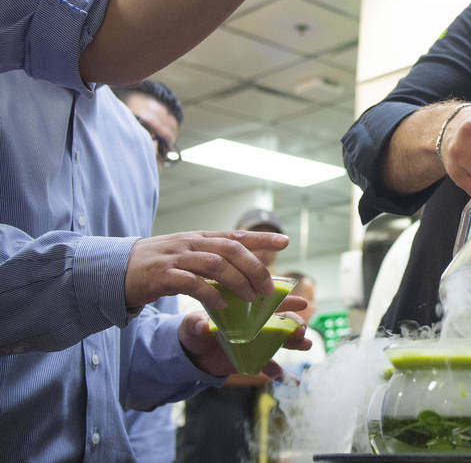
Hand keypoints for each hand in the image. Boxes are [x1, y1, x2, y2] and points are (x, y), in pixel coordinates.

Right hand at [124, 230, 289, 309]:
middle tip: (268, 287)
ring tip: (251, 298)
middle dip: (254, 267)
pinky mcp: (161, 276)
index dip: (262, 238)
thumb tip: (241, 270)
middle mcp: (190, 244)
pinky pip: (191, 283)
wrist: (113, 271)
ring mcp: (176, 259)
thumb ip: (210, 260)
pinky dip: (210, 294)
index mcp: (198, 239)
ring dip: (237, 281)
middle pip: (230, 249)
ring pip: (215, 264)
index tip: (285, 242)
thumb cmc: (155, 266)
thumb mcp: (185, 256)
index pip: (235, 235)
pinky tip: (222, 306)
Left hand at [178, 302, 312, 377]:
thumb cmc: (195, 331)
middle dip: (294, 323)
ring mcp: (258, 340)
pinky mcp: (255, 358)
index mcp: (245, 308)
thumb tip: (200, 325)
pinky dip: (282, 374)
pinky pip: (271, 366)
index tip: (301, 302)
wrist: (195, 354)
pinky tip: (294, 381)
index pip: (267, 299)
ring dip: (295, 342)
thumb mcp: (192, 325)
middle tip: (300, 329)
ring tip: (306, 344)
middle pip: (281, 319)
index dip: (285, 299)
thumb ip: (195, 324)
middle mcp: (257, 322)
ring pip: (282, 339)